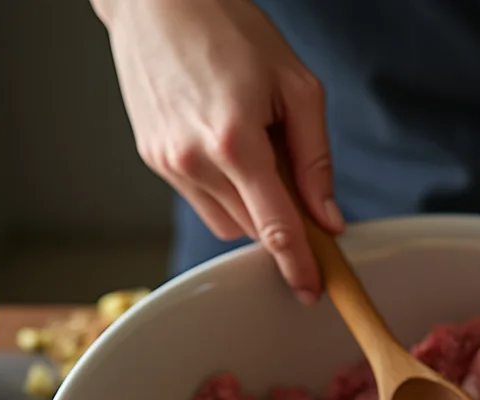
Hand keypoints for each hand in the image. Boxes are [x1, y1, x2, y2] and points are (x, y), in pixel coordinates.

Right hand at [99, 0, 340, 301]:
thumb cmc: (230, 29)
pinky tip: (221, 143)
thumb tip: (328, 219)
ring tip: (249, 145)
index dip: (300, 266)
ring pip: (227, 221)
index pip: (276, 229)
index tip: (313, 291)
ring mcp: (168, 164)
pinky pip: (202, 200)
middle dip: (279, 217)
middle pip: (253, 229)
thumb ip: (315, 161)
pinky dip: (222, 188)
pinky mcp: (151, 160)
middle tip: (287, 171)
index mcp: (236, 142)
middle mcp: (195, 161)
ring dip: (249, 205)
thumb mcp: (297, 87)